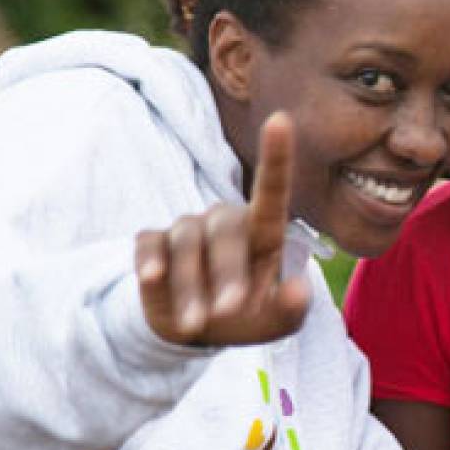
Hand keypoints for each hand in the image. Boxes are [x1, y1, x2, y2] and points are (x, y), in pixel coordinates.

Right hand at [135, 113, 311, 345]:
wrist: (198, 330)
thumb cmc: (249, 317)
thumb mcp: (277, 323)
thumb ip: (292, 310)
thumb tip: (300, 290)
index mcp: (262, 232)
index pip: (272, 190)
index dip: (276, 156)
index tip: (279, 119)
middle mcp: (225, 221)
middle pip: (225, 229)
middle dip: (228, 271)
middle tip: (232, 310)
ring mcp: (187, 229)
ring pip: (186, 242)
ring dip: (191, 284)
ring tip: (196, 323)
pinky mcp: (152, 244)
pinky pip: (150, 245)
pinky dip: (151, 262)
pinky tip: (151, 280)